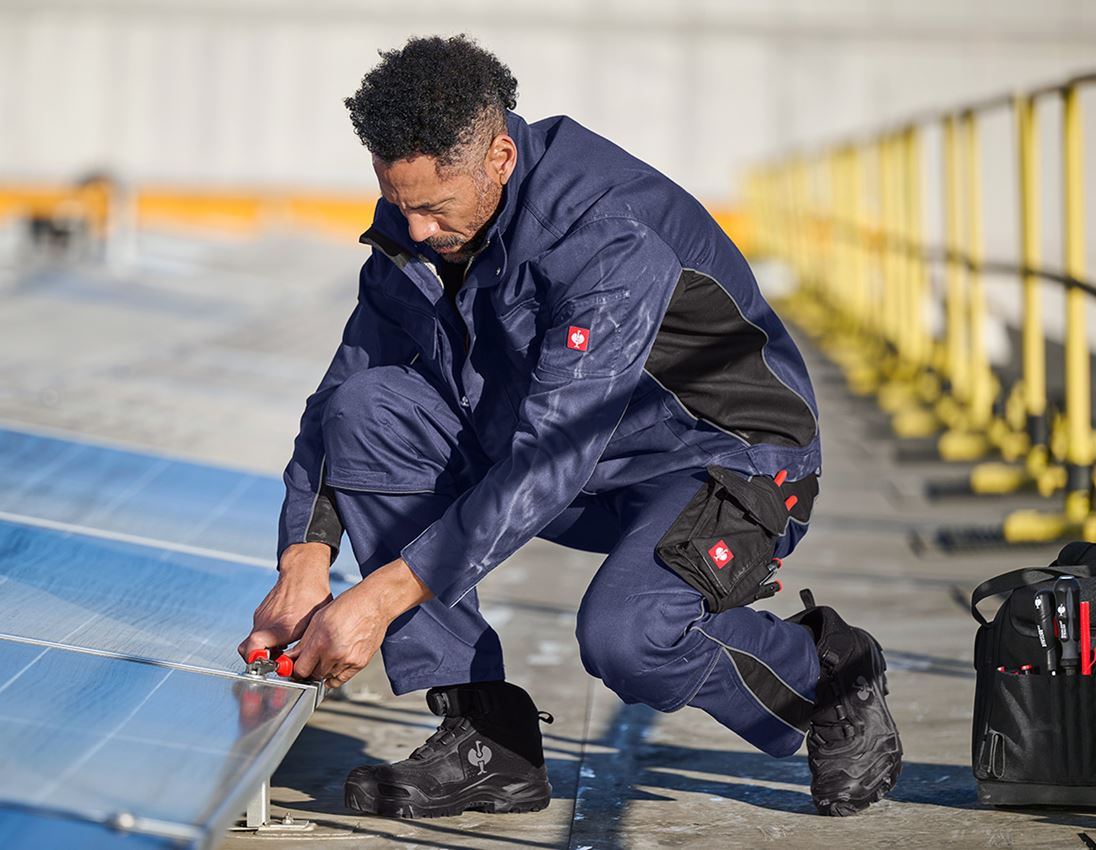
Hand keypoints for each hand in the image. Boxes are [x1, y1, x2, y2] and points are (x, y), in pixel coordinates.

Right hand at [237, 542, 333, 661]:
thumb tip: (302, 666)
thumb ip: (303, 647)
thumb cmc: (312, 597)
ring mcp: (260, 616)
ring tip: (283, 647)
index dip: (256, 661)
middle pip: (248, 649)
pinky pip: (259, 629)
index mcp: (278, 628)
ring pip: (253, 640)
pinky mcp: (261, 612)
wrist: (303, 573)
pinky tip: (284, 633)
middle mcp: (264, 622)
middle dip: (258, 659)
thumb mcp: (313, 626)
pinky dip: (267, 636)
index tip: (267, 666)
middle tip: (274, 661)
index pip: (252, 650)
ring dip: (265, 647)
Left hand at [286, 558, 432, 687]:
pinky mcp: (360, 663)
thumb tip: (293, 657)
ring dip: (324, 670)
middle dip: (310, 669)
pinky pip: (342, 679)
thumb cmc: (348, 606)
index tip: (297, 666)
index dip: (296, 668)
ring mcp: (348, 660)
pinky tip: (334, 664)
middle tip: (311, 660)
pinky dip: (336, 675)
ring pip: (328, 677)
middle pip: (314, 675)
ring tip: (327, 656)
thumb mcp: (318, 619)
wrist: (374, 604)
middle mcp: (334, 654)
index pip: (301, 670)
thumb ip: (304, 642)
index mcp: (321, 641)